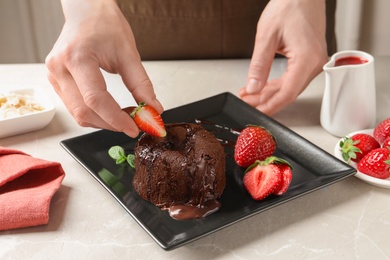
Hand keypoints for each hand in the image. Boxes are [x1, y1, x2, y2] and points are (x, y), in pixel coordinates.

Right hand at [45, 0, 162, 136]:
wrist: (86, 11)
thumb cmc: (105, 25)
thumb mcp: (128, 53)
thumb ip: (141, 84)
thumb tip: (153, 109)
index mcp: (77, 57)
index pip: (96, 100)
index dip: (116, 119)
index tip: (134, 128)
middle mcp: (59, 68)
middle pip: (84, 112)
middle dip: (111, 123)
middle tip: (133, 124)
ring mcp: (53, 75)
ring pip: (77, 113)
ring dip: (102, 121)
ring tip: (123, 116)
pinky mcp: (55, 81)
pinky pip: (74, 107)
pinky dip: (93, 114)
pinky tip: (109, 110)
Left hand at [239, 0, 327, 114]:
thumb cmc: (289, 6)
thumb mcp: (267, 36)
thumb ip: (259, 66)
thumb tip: (252, 88)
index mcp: (307, 59)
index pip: (287, 93)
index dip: (270, 106)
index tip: (255, 112)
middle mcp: (315, 64)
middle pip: (288, 93)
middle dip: (265, 101)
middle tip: (246, 103)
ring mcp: (314, 62)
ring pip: (289, 87)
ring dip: (268, 94)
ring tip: (249, 96)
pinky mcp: (309, 60)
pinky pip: (291, 79)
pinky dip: (275, 85)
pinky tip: (261, 88)